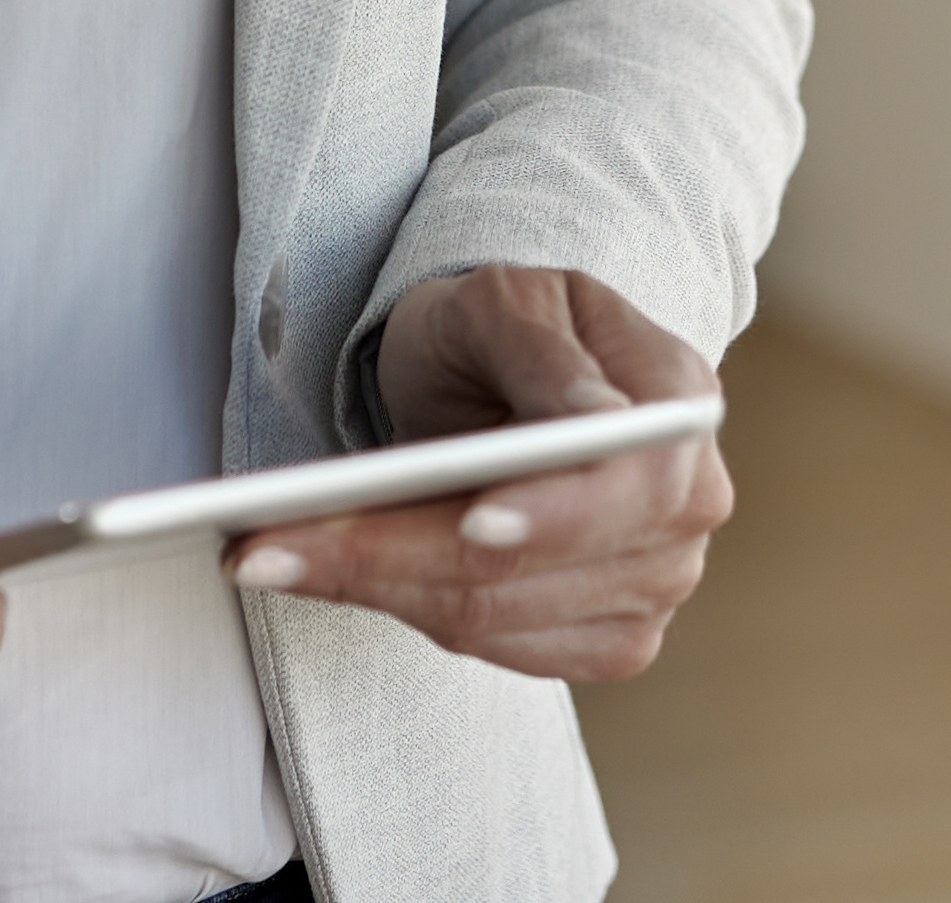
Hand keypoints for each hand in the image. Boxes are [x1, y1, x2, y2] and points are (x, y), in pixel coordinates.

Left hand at [225, 268, 730, 682]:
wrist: (505, 375)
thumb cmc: (502, 328)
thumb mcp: (505, 299)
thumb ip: (543, 350)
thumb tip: (590, 419)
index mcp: (679, 404)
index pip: (623, 482)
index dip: (547, 513)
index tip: (466, 519)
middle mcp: (686, 506)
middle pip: (531, 567)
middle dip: (392, 555)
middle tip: (264, 544)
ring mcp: (656, 585)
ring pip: (493, 618)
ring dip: (373, 588)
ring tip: (268, 554)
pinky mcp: (609, 640)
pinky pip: (492, 651)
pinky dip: (400, 610)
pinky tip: (332, 573)